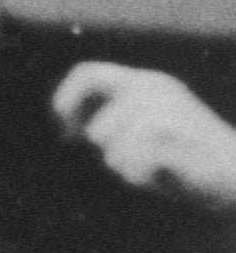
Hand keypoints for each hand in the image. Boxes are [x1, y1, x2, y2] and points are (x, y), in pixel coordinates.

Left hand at [56, 62, 235, 210]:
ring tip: (162, 164)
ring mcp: (161, 111)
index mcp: (147, 81)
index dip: (65, 101)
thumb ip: (114, 115)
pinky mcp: (169, 137)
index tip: (66, 130)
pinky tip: (168, 172)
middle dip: (112, 153)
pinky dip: (144, 178)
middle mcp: (152, 89)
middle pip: (98, 130)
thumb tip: (68, 123)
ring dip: (129, 168)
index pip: (87, 74)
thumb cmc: (187, 153)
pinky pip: (134, 168)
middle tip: (138, 159)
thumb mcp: (148, 121)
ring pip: (113, 155)